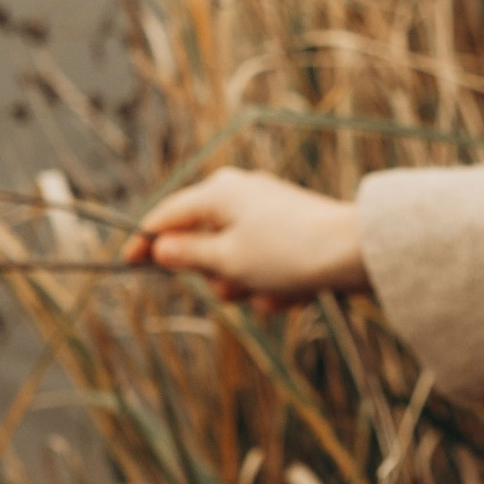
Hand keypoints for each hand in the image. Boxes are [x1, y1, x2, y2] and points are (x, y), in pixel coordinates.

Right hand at [122, 167, 368, 312]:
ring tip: (273, 289)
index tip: (127, 266)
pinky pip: (266, 269)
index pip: (166, 216)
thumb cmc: (287, 253)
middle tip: (235, 283)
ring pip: (236, 265)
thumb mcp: (226, 261)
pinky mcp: (291, 234)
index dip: (144, 243)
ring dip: (248, 288)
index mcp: (218, 192)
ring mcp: (267, 213)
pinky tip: (295, 291)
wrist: (357, 253)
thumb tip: (160, 247)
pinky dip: (274, 286)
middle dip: (216, 276)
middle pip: (203, 245)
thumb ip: (187, 255)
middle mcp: (240, 195)